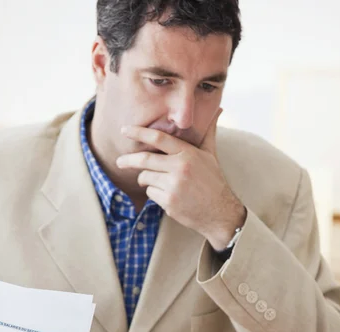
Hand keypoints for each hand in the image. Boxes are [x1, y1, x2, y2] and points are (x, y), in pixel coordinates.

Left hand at [117, 108, 245, 250]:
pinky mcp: (169, 202)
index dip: (139, 133)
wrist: (220, 212)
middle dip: (128, 160)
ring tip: (157, 182)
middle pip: (145, 160)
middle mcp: (180, 168)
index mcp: (188, 154)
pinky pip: (150, 193)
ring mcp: (174, 186)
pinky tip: (167, 196)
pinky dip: (154, 194)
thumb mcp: (211, 155)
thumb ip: (208, 133)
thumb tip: (218, 110)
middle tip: (119, 162)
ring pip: (145, 178)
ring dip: (146, 180)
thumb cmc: (213, 182)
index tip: (125, 130)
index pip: (158, 138)